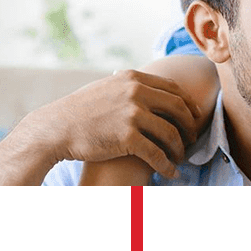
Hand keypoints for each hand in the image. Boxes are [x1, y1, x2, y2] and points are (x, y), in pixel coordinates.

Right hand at [28, 69, 202, 179]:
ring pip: (170, 133)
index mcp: (134, 78)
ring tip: (180, 157)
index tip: (195, 115)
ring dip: (180, 148)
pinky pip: (157, 153)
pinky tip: (170, 172)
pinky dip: (167, 165)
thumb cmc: (79, 110)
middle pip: (178, 108)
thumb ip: (130, 85)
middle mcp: (136, 92)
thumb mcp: (107, 87)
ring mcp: (133, 114)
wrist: (54, 128)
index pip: (173, 88)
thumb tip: (148, 86)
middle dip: (190, 125)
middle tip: (193, 138)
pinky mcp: (127, 137)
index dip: (188, 103)